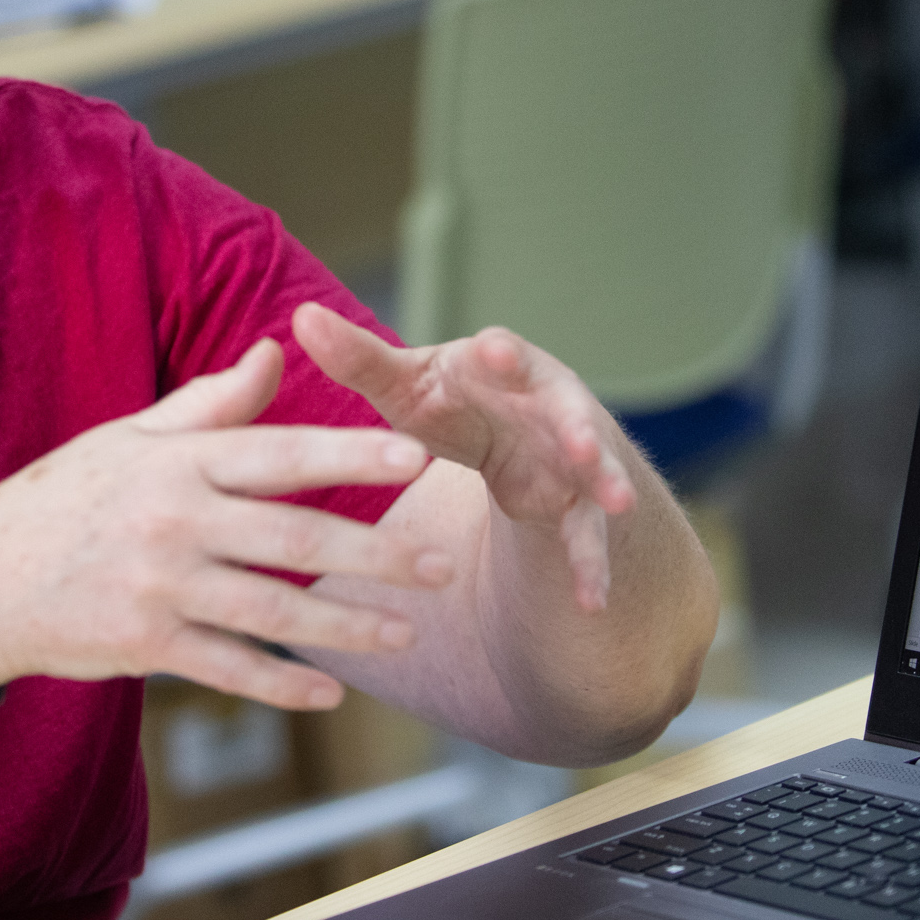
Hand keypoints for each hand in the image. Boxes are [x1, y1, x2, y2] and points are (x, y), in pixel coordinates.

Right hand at [0, 340, 456, 709]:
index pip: (280, 454)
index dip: (351, 455)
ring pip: (273, 610)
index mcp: (178, 463)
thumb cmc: (61, 500)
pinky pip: (229, 667)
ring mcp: (160, 588)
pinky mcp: (145, 645)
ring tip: (407, 630)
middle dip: (375, 553)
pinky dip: (282, 683)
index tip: (417, 457)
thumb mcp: (127, 438)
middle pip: (293, 539)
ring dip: (347, 626)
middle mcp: (174, 523)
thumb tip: (274, 349)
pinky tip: (332, 691)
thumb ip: (209, 403)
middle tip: (438, 561)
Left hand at [291, 303, 637, 611]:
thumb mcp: (405, 384)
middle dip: (577, 426)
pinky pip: (586, 536)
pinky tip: (591, 601)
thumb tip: (301, 317)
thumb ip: (358, 358)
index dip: (501, 356)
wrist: (516, 435)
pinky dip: (591, 566)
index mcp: (504, 367)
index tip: (493, 352)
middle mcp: (549, 404)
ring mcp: (571, 456)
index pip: (505, 354)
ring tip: (618, 504)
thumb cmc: (454, 397)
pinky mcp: (576, 503)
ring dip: (607, 483)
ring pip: (594, 470)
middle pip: (568, 411)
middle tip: (582, 441)